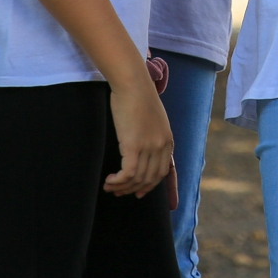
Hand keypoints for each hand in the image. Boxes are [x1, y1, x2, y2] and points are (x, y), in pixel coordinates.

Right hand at [105, 72, 175, 197]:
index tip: (140, 194)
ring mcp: (149, 147)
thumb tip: (144, 149)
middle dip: (134, 189)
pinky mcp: (134, 146)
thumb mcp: (154, 118)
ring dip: (122, 187)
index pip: (164, 172)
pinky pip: (128, 173)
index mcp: (168, 140)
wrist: (132, 83)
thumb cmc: (138, 97)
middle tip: (119, 192)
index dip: (151, 186)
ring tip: (109, 187)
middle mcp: (161, 146)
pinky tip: (109, 180)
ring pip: (138, 178)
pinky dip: (118, 181)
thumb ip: (153, 135)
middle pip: (150, 178)